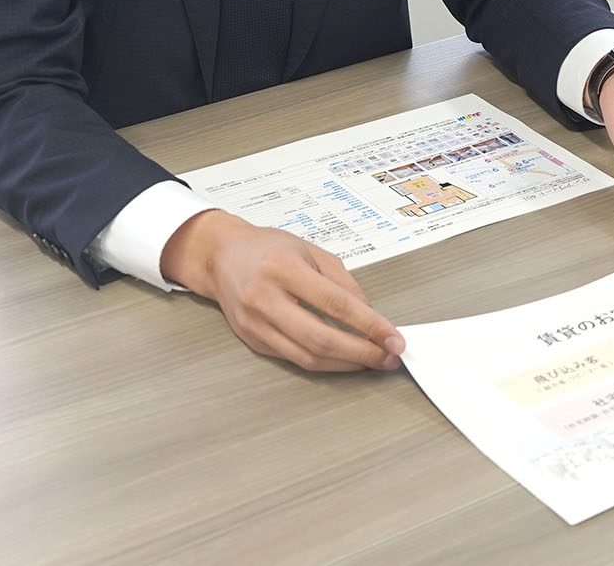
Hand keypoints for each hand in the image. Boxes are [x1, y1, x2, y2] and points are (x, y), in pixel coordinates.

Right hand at [159, 209, 404, 371]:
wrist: (221, 256)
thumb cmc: (266, 248)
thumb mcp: (311, 250)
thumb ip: (343, 282)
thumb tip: (371, 316)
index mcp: (282, 268)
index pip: (335, 304)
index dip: (370, 325)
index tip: (393, 338)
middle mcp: (265, 298)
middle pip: (321, 338)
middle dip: (362, 353)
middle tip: (388, 357)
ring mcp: (255, 323)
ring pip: (308, 357)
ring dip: (346, 364)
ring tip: (371, 361)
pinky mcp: (253, 341)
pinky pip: (295, 359)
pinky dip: (325, 363)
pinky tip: (343, 358)